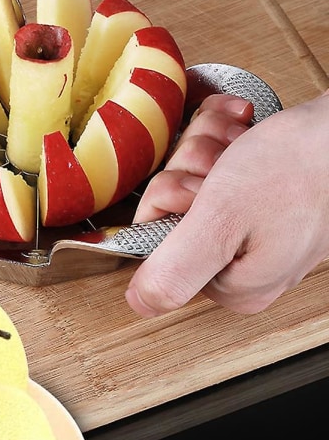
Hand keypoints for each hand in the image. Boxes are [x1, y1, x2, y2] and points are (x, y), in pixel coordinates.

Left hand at [126, 90, 328, 315]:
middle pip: (173, 204)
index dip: (169, 201)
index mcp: (230, 284)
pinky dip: (222, 137)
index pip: (159, 241)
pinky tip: (243, 134)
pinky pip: (214, 159)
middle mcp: (240, 261)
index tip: (199, 190)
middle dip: (191, 169)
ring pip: (190, 173)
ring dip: (208, 148)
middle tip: (224, 168)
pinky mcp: (259, 196)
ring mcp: (251, 226)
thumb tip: (141, 304)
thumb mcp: (222, 224)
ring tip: (240, 149)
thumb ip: (176, 270)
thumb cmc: (298, 169)